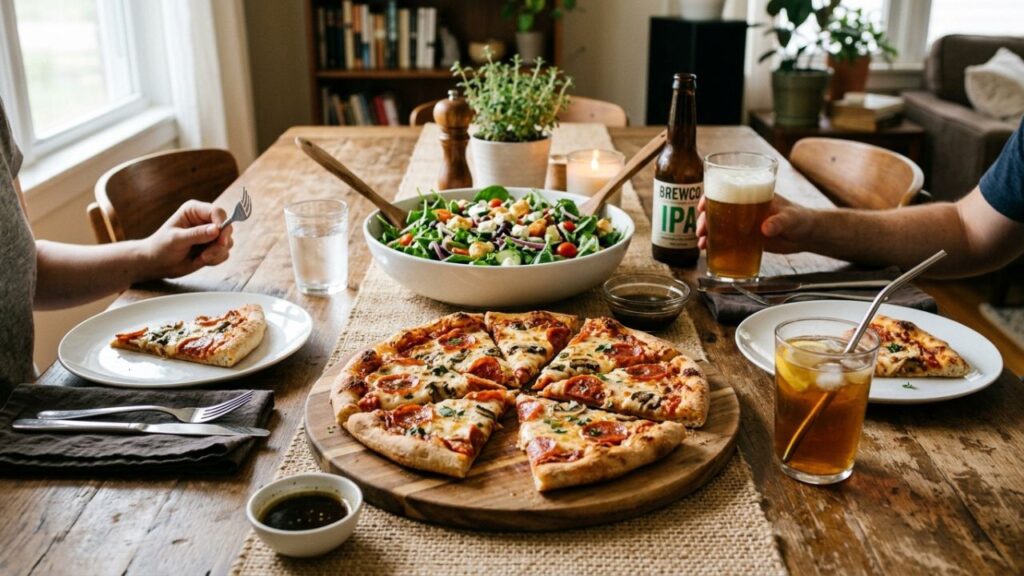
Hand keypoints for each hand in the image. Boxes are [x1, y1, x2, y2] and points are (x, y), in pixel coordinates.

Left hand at [140, 200, 234, 278]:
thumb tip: (216, 229)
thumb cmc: (161, 247)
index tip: (220, 239)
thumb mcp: (176, 239)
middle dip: (220, 242)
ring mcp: (211, 235)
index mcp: (195, 211)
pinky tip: (200, 260)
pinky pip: (224, 253)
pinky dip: (215, 259)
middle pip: (227, 227)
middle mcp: (205, 220)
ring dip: (216, 253)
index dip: (222, 223)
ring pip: (227, 242)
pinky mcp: (213, 248)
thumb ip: (196, 234)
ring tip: (201, 258)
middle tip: (208, 254)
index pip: (217, 212)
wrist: (157, 264)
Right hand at [697, 194, 812, 253]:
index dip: (709, 196)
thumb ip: (779, 222)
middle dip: (704, 219)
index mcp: (752, 193)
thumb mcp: (791, 218)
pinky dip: (714, 244)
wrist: (807, 235)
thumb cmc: (801, 219)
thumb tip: (765, 229)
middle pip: (716, 208)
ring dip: (706, 232)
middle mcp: (743, 207)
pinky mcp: (745, 238)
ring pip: (717, 224)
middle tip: (701, 230)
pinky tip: (707, 250)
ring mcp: (743, 223)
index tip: (702, 207)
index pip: (725, 189)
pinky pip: (725, 239)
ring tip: (702, 243)